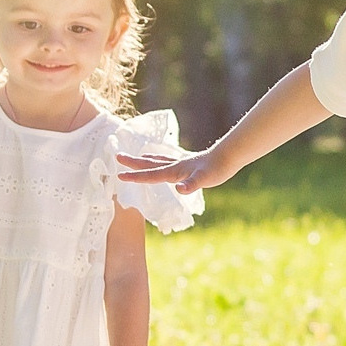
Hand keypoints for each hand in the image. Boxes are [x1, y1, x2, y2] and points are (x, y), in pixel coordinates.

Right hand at [116, 145, 230, 193]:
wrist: (228, 156)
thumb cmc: (216, 169)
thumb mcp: (203, 180)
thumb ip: (191, 185)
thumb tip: (180, 190)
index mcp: (174, 171)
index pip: (150, 175)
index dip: (134, 177)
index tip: (119, 176)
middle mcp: (175, 165)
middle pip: (149, 164)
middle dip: (133, 163)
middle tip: (117, 157)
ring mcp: (181, 163)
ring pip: (158, 160)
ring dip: (146, 160)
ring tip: (137, 157)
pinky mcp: (188, 164)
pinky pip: (169, 161)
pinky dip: (161, 160)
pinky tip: (164, 161)